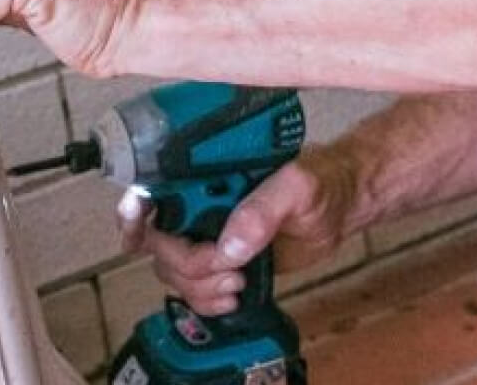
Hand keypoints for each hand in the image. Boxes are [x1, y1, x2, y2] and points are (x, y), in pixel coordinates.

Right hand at [118, 151, 359, 315]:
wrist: (342, 208)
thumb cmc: (321, 181)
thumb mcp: (298, 187)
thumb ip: (264, 209)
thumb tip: (228, 246)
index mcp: (207, 176)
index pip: (153, 191)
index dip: (133, 213)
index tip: (135, 228)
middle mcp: (199, 205)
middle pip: (160, 244)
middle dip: (188, 264)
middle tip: (231, 269)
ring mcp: (208, 235)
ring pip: (174, 272)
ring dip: (200, 287)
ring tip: (239, 284)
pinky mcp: (222, 263)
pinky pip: (195, 289)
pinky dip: (207, 301)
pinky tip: (234, 299)